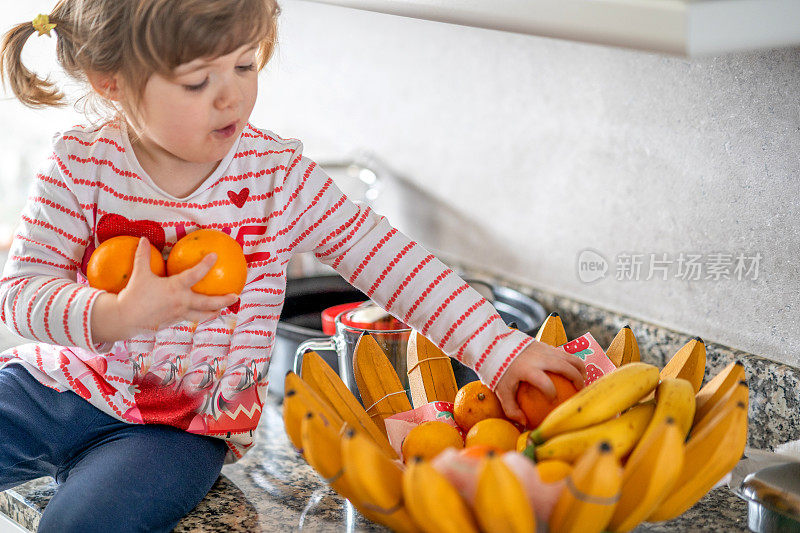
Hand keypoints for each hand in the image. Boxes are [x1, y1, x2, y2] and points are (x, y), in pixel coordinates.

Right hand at [92, 237, 238, 342]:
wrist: (124, 319)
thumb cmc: (132, 294)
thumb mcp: (139, 273)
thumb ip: (143, 255)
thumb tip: (143, 238)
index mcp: (175, 288)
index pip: (194, 275)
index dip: (206, 265)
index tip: (215, 256)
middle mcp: (181, 302)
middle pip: (208, 303)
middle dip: (223, 300)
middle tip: (236, 295)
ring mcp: (179, 314)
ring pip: (202, 315)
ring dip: (214, 312)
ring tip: (222, 310)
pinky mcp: (174, 321)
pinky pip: (190, 318)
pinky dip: (199, 316)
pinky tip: (201, 313)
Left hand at [493, 340, 586, 425]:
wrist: (496, 345)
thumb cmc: (499, 370)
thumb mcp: (501, 390)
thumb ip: (511, 408)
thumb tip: (524, 423)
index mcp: (527, 369)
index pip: (544, 383)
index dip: (552, 394)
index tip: (554, 402)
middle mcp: (539, 358)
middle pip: (565, 367)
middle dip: (576, 380)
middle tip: (580, 392)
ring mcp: (545, 349)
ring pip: (570, 357)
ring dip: (580, 369)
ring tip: (582, 381)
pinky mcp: (547, 345)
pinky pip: (565, 353)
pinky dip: (573, 362)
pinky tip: (574, 373)